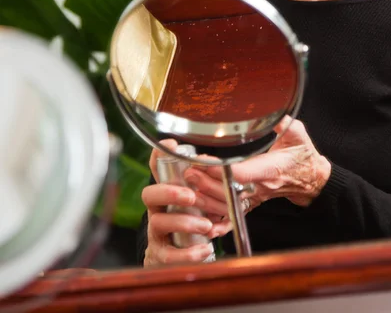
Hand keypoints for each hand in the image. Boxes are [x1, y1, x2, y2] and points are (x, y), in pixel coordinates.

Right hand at [141, 139, 213, 265]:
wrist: (189, 258)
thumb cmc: (198, 221)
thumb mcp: (211, 198)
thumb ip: (217, 184)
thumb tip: (229, 167)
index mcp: (170, 191)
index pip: (158, 169)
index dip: (159, 156)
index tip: (171, 145)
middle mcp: (159, 209)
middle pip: (149, 194)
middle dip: (168, 192)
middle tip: (190, 196)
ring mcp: (158, 231)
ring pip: (157, 222)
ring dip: (182, 222)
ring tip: (206, 225)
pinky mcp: (163, 254)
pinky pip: (168, 255)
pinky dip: (187, 253)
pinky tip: (205, 248)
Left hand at [183, 117, 331, 239]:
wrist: (311, 179)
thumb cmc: (302, 156)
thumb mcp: (298, 135)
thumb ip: (284, 124)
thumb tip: (273, 114)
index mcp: (270, 169)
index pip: (242, 173)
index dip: (221, 170)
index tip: (204, 162)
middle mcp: (261, 186)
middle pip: (229, 191)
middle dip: (207, 182)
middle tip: (189, 171)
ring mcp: (256, 197)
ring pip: (228, 205)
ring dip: (206, 198)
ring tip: (189, 184)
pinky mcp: (253, 202)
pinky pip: (234, 216)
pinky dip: (219, 222)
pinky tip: (203, 221)